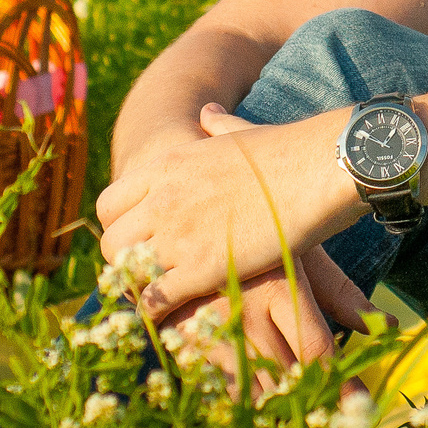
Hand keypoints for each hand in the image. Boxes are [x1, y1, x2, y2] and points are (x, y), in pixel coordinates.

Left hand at [95, 102, 363, 318]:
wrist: (317, 166)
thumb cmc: (288, 151)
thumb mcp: (238, 131)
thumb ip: (216, 125)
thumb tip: (208, 111)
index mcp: (166, 165)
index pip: (110, 204)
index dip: (120, 227)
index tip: (140, 241)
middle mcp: (161, 198)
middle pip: (111, 241)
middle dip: (125, 262)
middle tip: (149, 277)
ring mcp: (177, 233)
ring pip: (125, 272)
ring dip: (139, 289)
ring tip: (161, 300)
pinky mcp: (200, 267)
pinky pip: (154, 299)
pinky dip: (158, 312)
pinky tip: (177, 317)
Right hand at [156, 245, 379, 393]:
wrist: (180, 219)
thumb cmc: (256, 232)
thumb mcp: (300, 253)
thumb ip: (341, 293)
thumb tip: (387, 326)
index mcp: (278, 286)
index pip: (316, 350)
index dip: (341, 384)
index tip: (360, 407)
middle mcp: (244, 312)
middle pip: (286, 378)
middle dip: (311, 401)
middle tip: (331, 414)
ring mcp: (211, 329)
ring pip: (252, 390)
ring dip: (278, 405)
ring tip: (297, 408)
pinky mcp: (184, 340)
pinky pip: (220, 386)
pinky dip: (243, 396)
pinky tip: (259, 392)